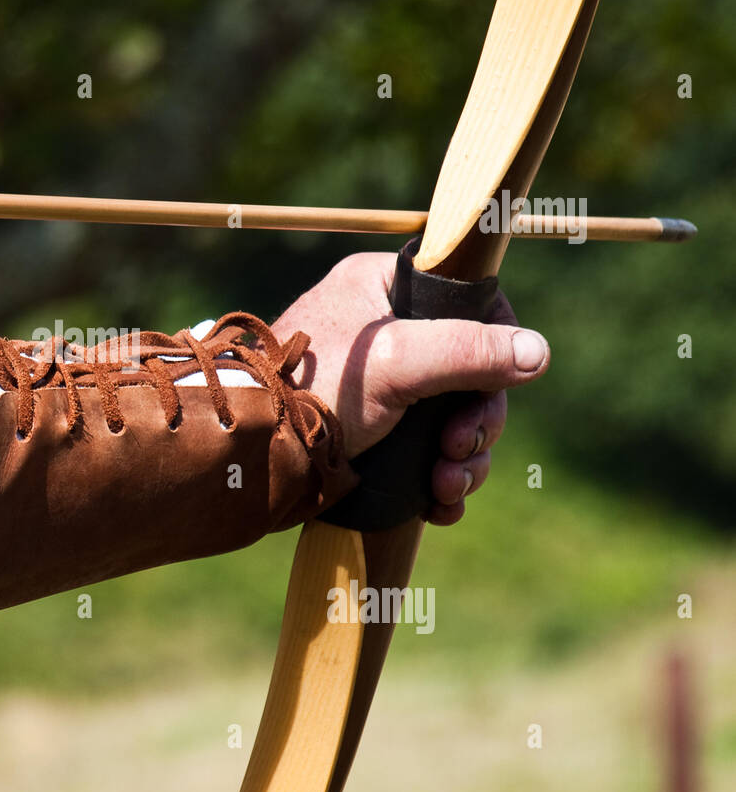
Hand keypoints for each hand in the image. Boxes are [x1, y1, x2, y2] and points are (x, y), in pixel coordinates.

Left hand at [272, 252, 550, 525]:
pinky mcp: (374, 431)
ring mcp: (380, 384)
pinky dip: (442, 477)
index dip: (498, 341)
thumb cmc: (313, 393)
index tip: (503, 381)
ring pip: (453, 415)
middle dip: (477, 421)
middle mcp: (384, 330)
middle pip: (470, 369)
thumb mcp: (397, 364)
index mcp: (380, 288)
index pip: (468, 299)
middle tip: (459, 449)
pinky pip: (428, 448)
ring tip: (447, 486)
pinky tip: (442, 503)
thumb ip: (468, 351)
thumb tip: (539, 352)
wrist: (251, 457)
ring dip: (464, 457)